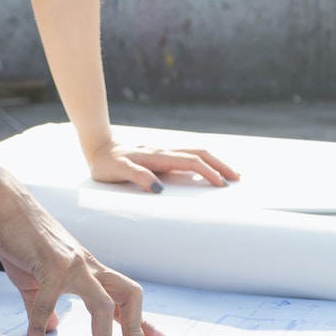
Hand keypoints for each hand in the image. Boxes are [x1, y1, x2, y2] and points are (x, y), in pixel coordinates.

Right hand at [0, 157, 163, 335]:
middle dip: (136, 327)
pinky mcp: (50, 265)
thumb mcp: (35, 278)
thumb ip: (44, 306)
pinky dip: (39, 330)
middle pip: (128, 295)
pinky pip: (47, 305)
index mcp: (88, 269)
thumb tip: (53, 328)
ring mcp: (72, 264)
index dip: (139, 320)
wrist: (5, 206)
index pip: (124, 296)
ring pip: (102, 303)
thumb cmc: (21, 237)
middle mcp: (87, 265)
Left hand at [85, 139, 240, 192]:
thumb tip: (159, 188)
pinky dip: (203, 162)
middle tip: (238, 179)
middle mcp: (164, 151)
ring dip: (214, 162)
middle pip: (201, 153)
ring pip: (196, 152)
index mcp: (158, 156)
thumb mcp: (117, 171)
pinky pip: (187, 156)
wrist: (97, 146)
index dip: (208, 172)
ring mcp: (164, 152)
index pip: (191, 162)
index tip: (222, 185)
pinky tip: (206, 170)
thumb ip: (137, 177)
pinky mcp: (160, 155)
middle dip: (220, 165)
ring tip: (229, 174)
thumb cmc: (106, 163)